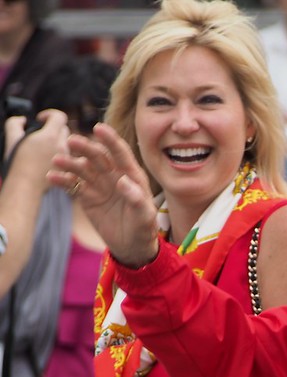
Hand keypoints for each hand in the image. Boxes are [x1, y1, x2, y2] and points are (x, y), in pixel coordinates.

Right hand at [5, 110, 68, 188]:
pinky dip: (59, 156)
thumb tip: (22, 120)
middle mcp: (63, 146)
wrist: (25, 186)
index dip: (49, 115)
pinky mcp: (68, 170)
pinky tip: (46, 160)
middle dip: (53, 129)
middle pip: (64, 130)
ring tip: (42, 149)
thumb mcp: (11, 137)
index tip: (40, 120)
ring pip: (66, 145)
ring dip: (56, 143)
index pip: (59, 117)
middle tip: (40, 135)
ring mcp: (67, 159)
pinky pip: (67, 158)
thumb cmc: (17, 162)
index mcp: (51, 136)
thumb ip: (15, 123)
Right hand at [46, 122, 158, 267]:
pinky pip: (74, 185)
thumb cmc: (143, 230)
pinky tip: (52, 177)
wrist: (132, 247)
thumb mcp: (144, 217)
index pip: (121, 155)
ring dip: (70, 163)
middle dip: (85, 148)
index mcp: (132, 177)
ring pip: (83, 169)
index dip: (111, 141)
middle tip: (71, 141)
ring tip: (57, 160)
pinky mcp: (88, 197)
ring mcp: (100, 186)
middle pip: (98, 157)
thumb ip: (136, 199)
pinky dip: (63, 180)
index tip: (99, 128)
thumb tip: (123, 181)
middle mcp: (115, 177)